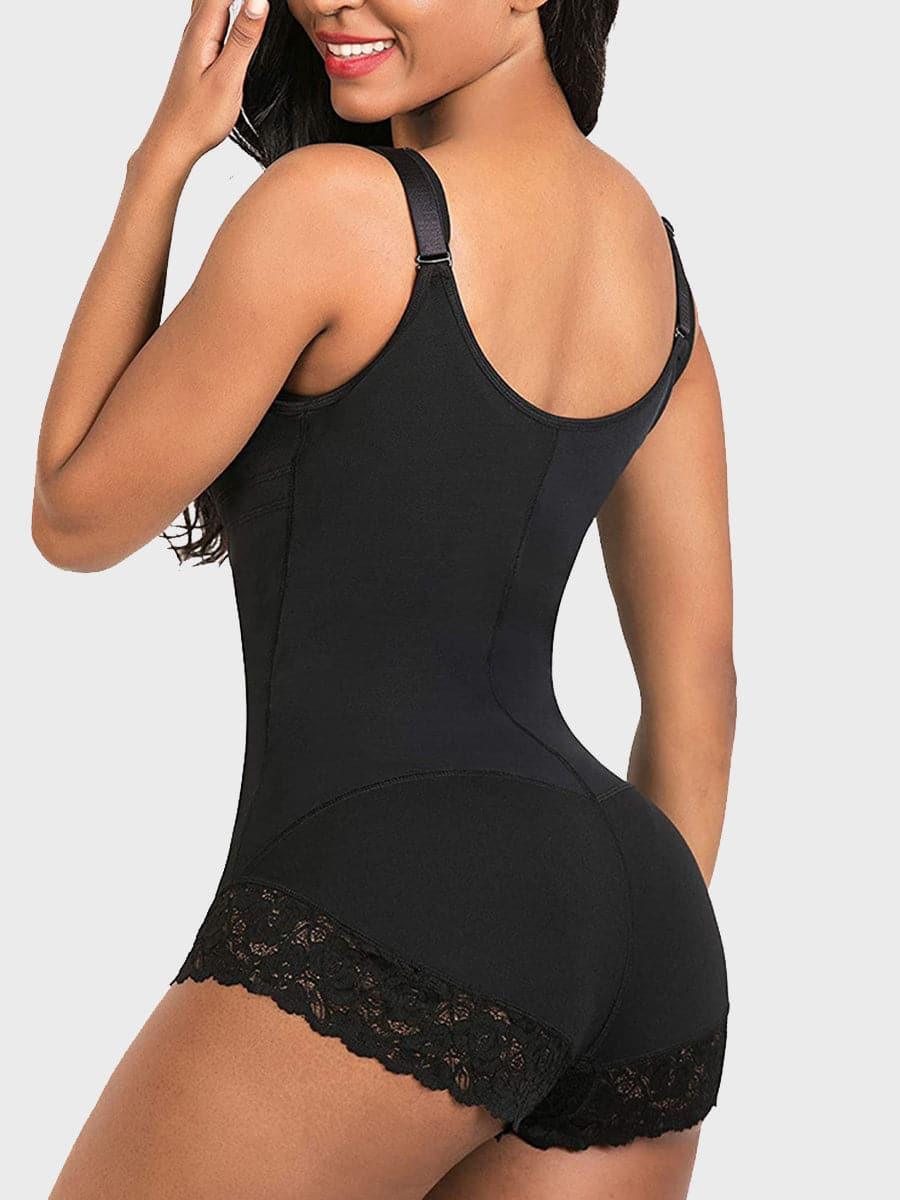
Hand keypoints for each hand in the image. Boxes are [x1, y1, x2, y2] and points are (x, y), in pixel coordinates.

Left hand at [136, 0, 268, 169]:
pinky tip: (235, 5)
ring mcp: (196, 39)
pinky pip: (214, 13)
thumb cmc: (198, 117)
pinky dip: (227, 2)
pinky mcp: (200, 51)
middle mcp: (196, 29)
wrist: (172, 141)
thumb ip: (243, 38)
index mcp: (203, 31)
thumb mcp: (226, 78)